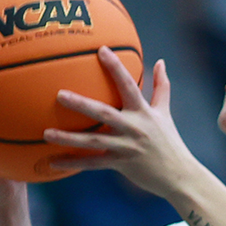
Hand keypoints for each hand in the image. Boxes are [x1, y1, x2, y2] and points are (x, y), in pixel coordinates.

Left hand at [44, 50, 195, 199]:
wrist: (179, 175)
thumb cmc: (170, 142)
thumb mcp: (165, 112)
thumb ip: (161, 86)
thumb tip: (160, 61)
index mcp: (143, 112)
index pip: (129, 85)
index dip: (115, 67)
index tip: (101, 50)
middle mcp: (134, 128)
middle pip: (104, 113)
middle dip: (81, 104)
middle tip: (58, 95)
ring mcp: (126, 147)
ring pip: (94, 141)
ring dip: (69, 137)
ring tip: (46, 132)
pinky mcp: (121, 164)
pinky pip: (92, 164)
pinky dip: (72, 163)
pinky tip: (52, 162)